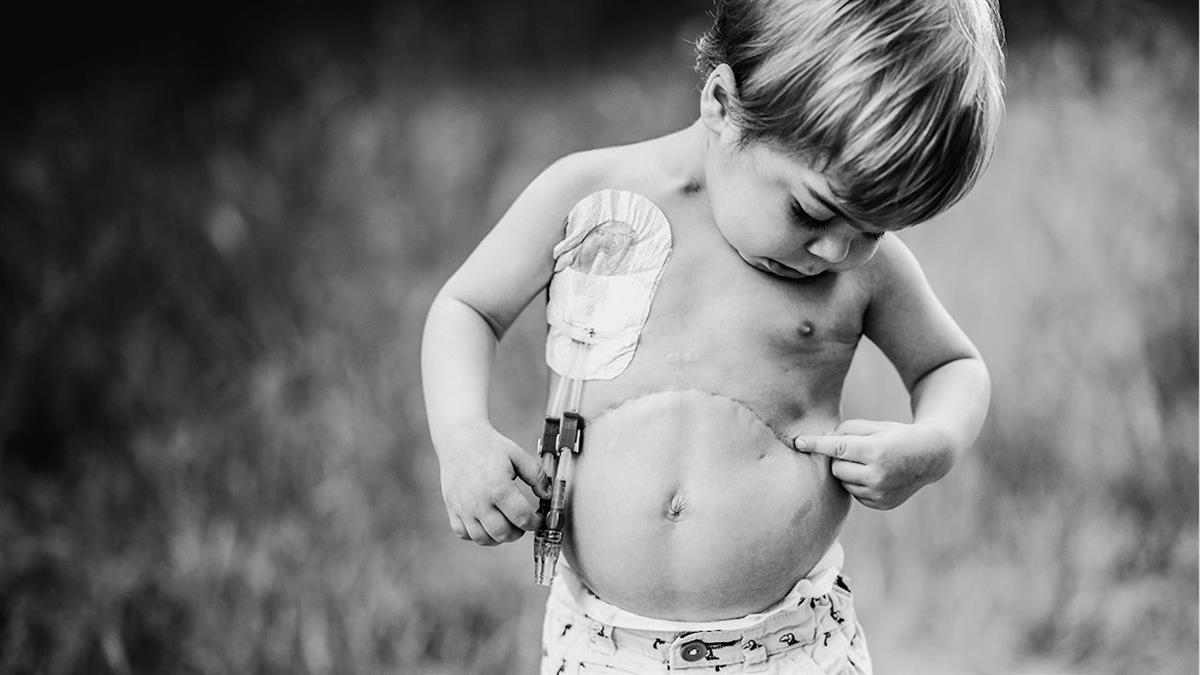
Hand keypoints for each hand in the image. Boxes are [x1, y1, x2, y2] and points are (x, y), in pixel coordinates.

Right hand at [437, 423, 549, 545]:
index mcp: (498, 488)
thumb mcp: (517, 455)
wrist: (458, 439)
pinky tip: (487, 523)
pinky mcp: (452, 509)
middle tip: (523, 522)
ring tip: (507, 524)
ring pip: (483, 539)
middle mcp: (479, 502)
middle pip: (503, 534)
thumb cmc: (489, 446)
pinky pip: (465, 534)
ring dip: (499, 537)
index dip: (535, 522)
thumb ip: (537, 476)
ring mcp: (463, 508)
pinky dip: (478, 534)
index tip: (538, 518)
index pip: (522, 518)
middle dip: (519, 532)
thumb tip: (547, 496)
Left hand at [793, 419, 953, 509]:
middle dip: (839, 458)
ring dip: (847, 471)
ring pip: (842, 482)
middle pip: (836, 468)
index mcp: (875, 451)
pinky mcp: (879, 504)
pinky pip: (854, 493)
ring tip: (866, 462)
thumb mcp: (874, 426)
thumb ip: (846, 430)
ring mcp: (879, 493)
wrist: (930, 456)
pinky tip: (873, 474)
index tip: (798, 442)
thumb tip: (822, 442)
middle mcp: (877, 475)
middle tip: (856, 450)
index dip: (815, 444)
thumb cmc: (896, 435)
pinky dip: (857, 483)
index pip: (836, 448)